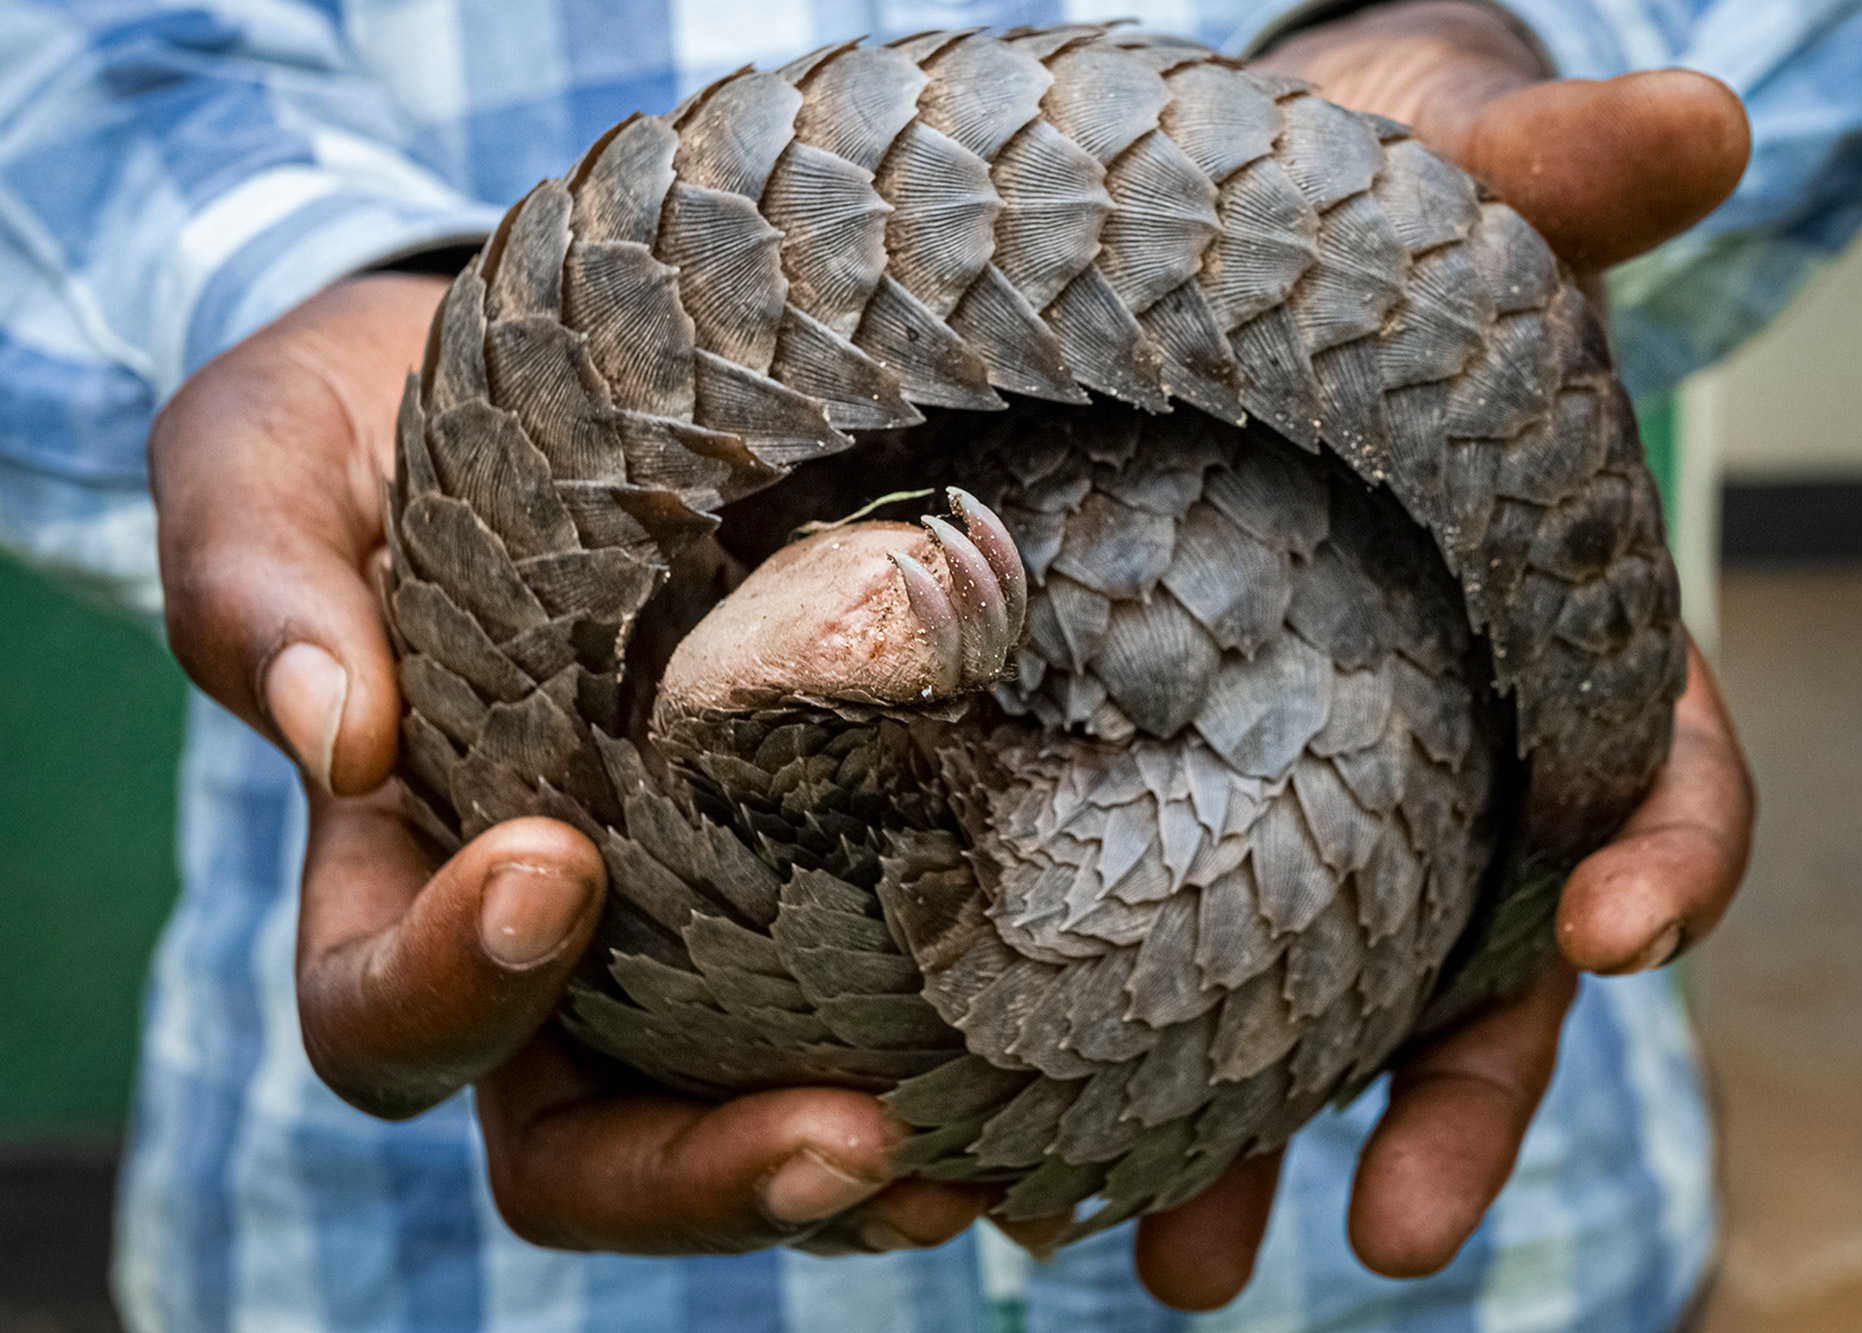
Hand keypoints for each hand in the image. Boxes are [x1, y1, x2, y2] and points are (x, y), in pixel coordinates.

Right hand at [148, 275, 992, 1258]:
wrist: (553, 369)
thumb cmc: (378, 417)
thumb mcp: (269, 455)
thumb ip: (256, 581)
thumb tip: (331, 734)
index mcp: (394, 879)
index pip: (387, 1015)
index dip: (450, 985)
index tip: (552, 865)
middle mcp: (549, 951)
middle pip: (584, 1152)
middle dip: (702, 1175)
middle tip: (850, 1140)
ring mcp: (694, 929)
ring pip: (746, 1120)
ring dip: (858, 1170)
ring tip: (979, 1156)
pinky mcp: (826, 868)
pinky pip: (874, 1012)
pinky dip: (958, 1066)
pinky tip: (1065, 1059)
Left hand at [1101, 3, 1756, 1306]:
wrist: (1177, 244)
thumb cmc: (1332, 219)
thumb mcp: (1427, 183)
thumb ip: (1547, 172)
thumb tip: (1712, 118)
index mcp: (1546, 627)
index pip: (1658, 760)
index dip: (1663, 851)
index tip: (1615, 927)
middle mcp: (1437, 743)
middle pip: (1481, 955)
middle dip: (1447, 1098)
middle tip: (1391, 1232)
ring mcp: (1296, 792)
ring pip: (1306, 1001)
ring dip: (1255, 1143)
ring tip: (1179, 1268)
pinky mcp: (1148, 802)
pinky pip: (1146, 955)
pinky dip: (1105, 1061)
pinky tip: (1013, 1154)